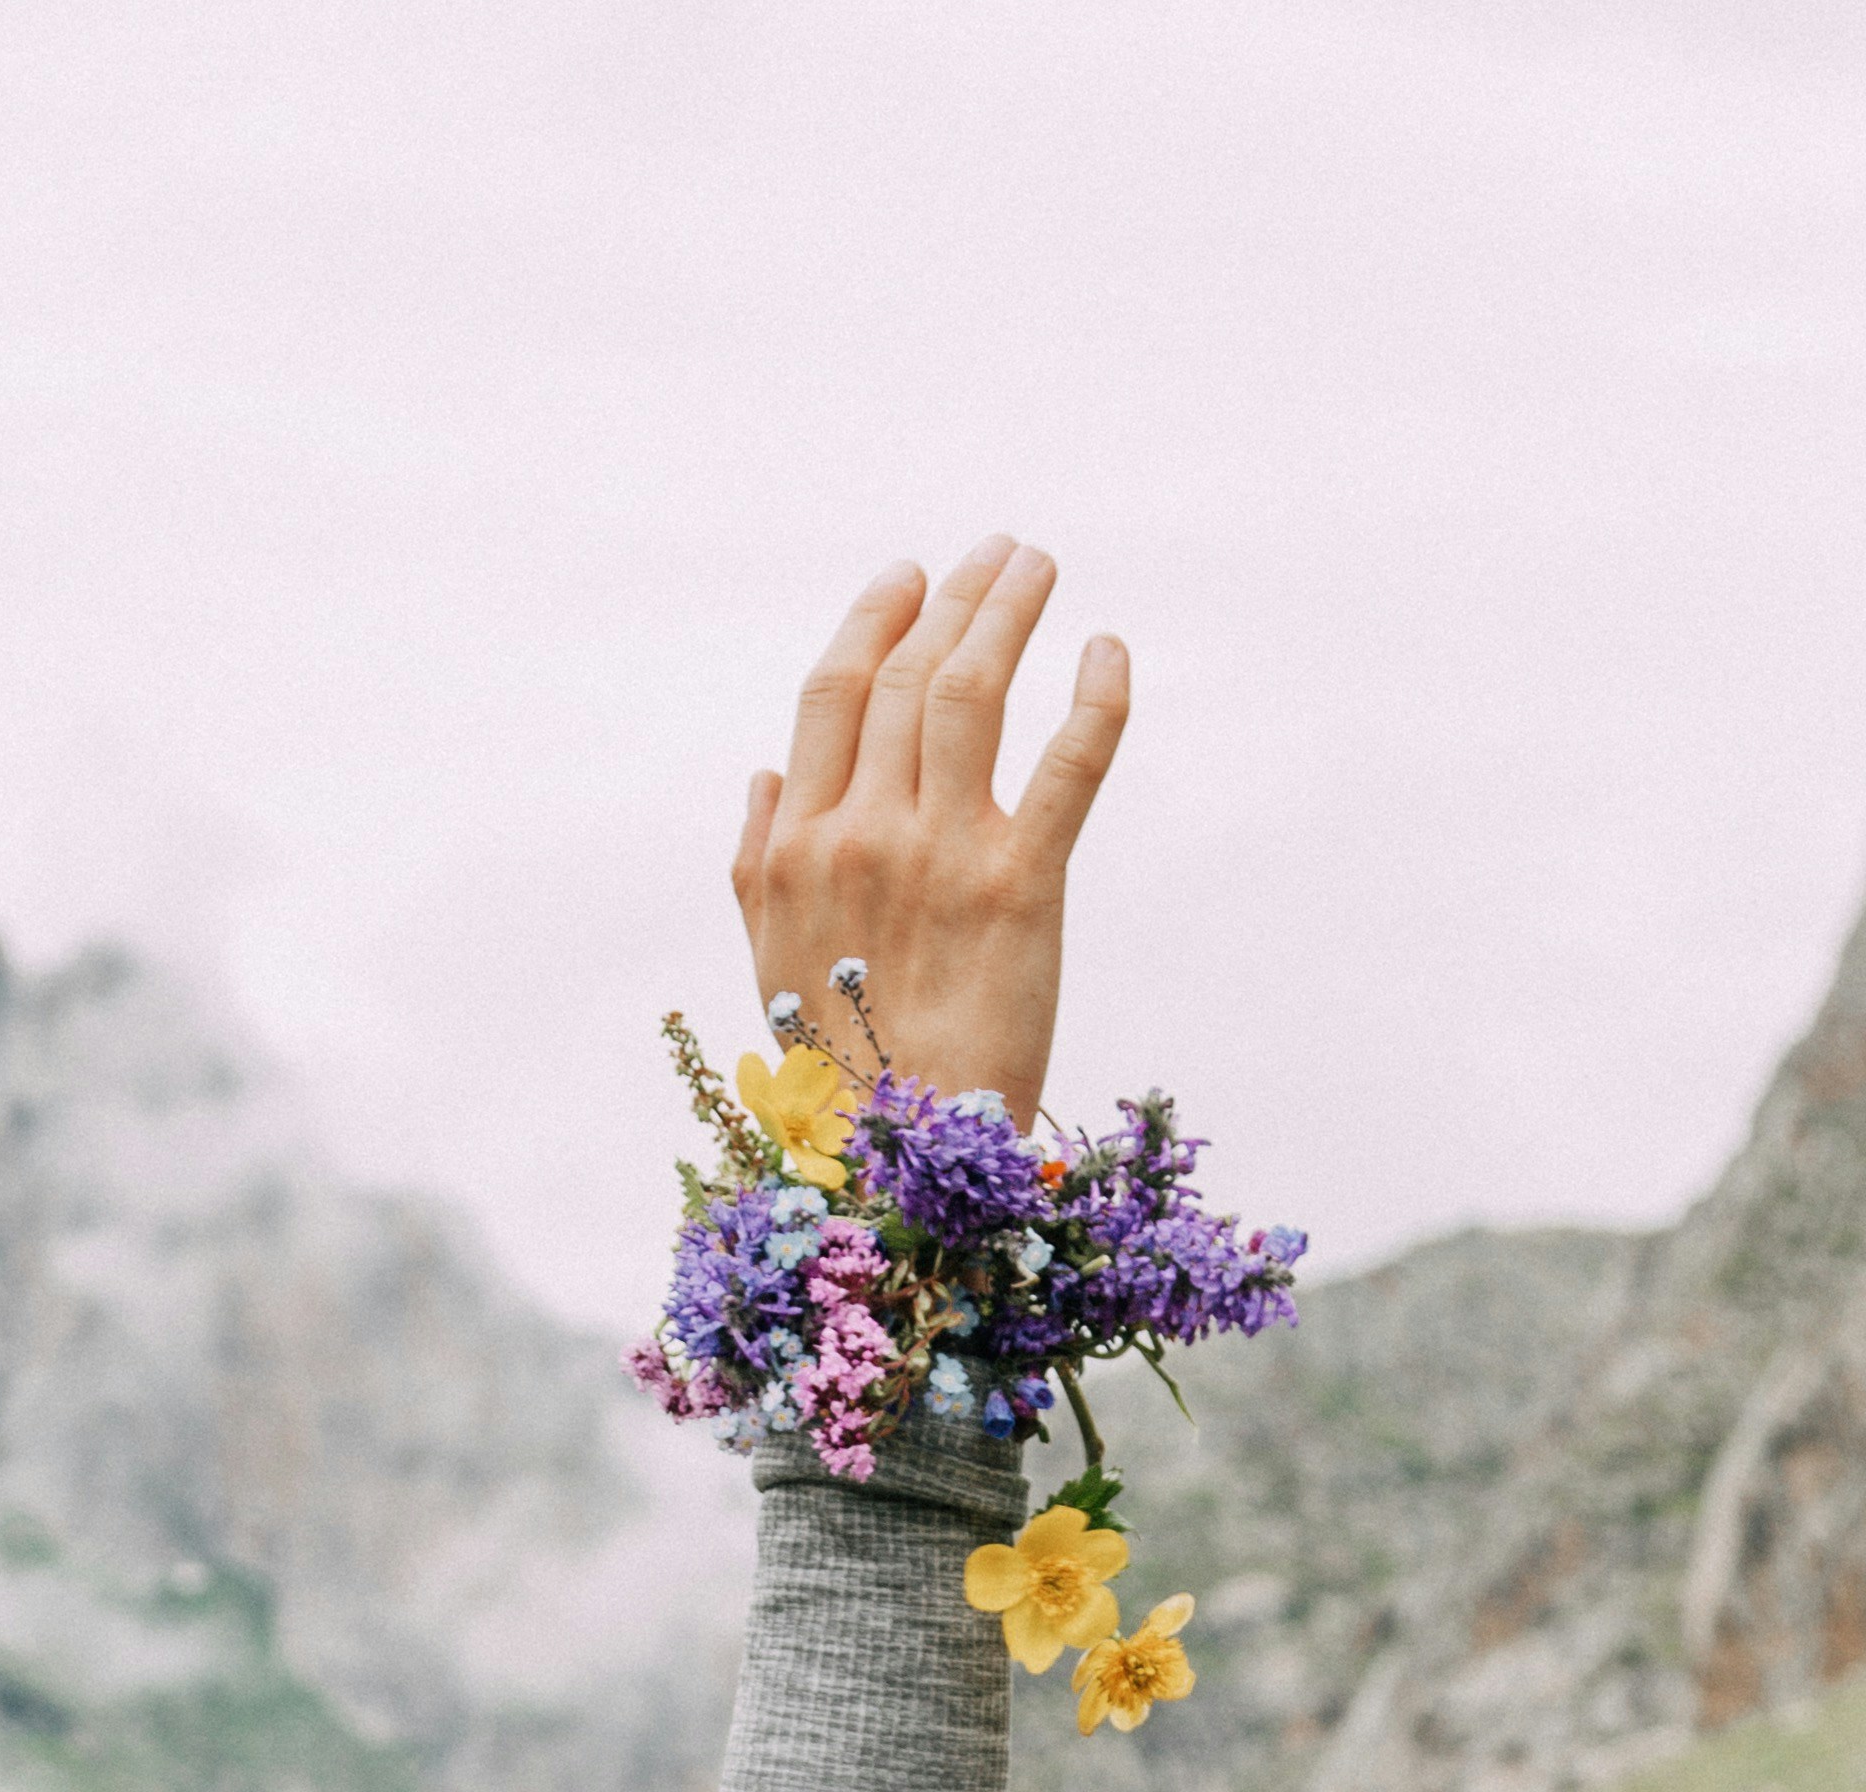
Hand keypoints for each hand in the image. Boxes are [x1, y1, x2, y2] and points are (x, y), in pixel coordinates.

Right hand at [733, 544, 1128, 1131]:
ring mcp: (942, 854)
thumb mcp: (767, 965)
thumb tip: (764, 775)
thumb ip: (756, 863)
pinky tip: (1108, 650)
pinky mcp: (1023, 887)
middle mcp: (864, 834)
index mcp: (797, 846)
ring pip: (976, 691)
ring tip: (1038, 568)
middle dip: (958, 596)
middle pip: (910, 675)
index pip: (833, 694)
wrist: (899, 1162)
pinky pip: (1070, 763)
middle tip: (1000, 555)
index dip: (874, 618)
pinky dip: (1097, 694)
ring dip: (1010, 611)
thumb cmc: (836, 1073)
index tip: (911, 578)